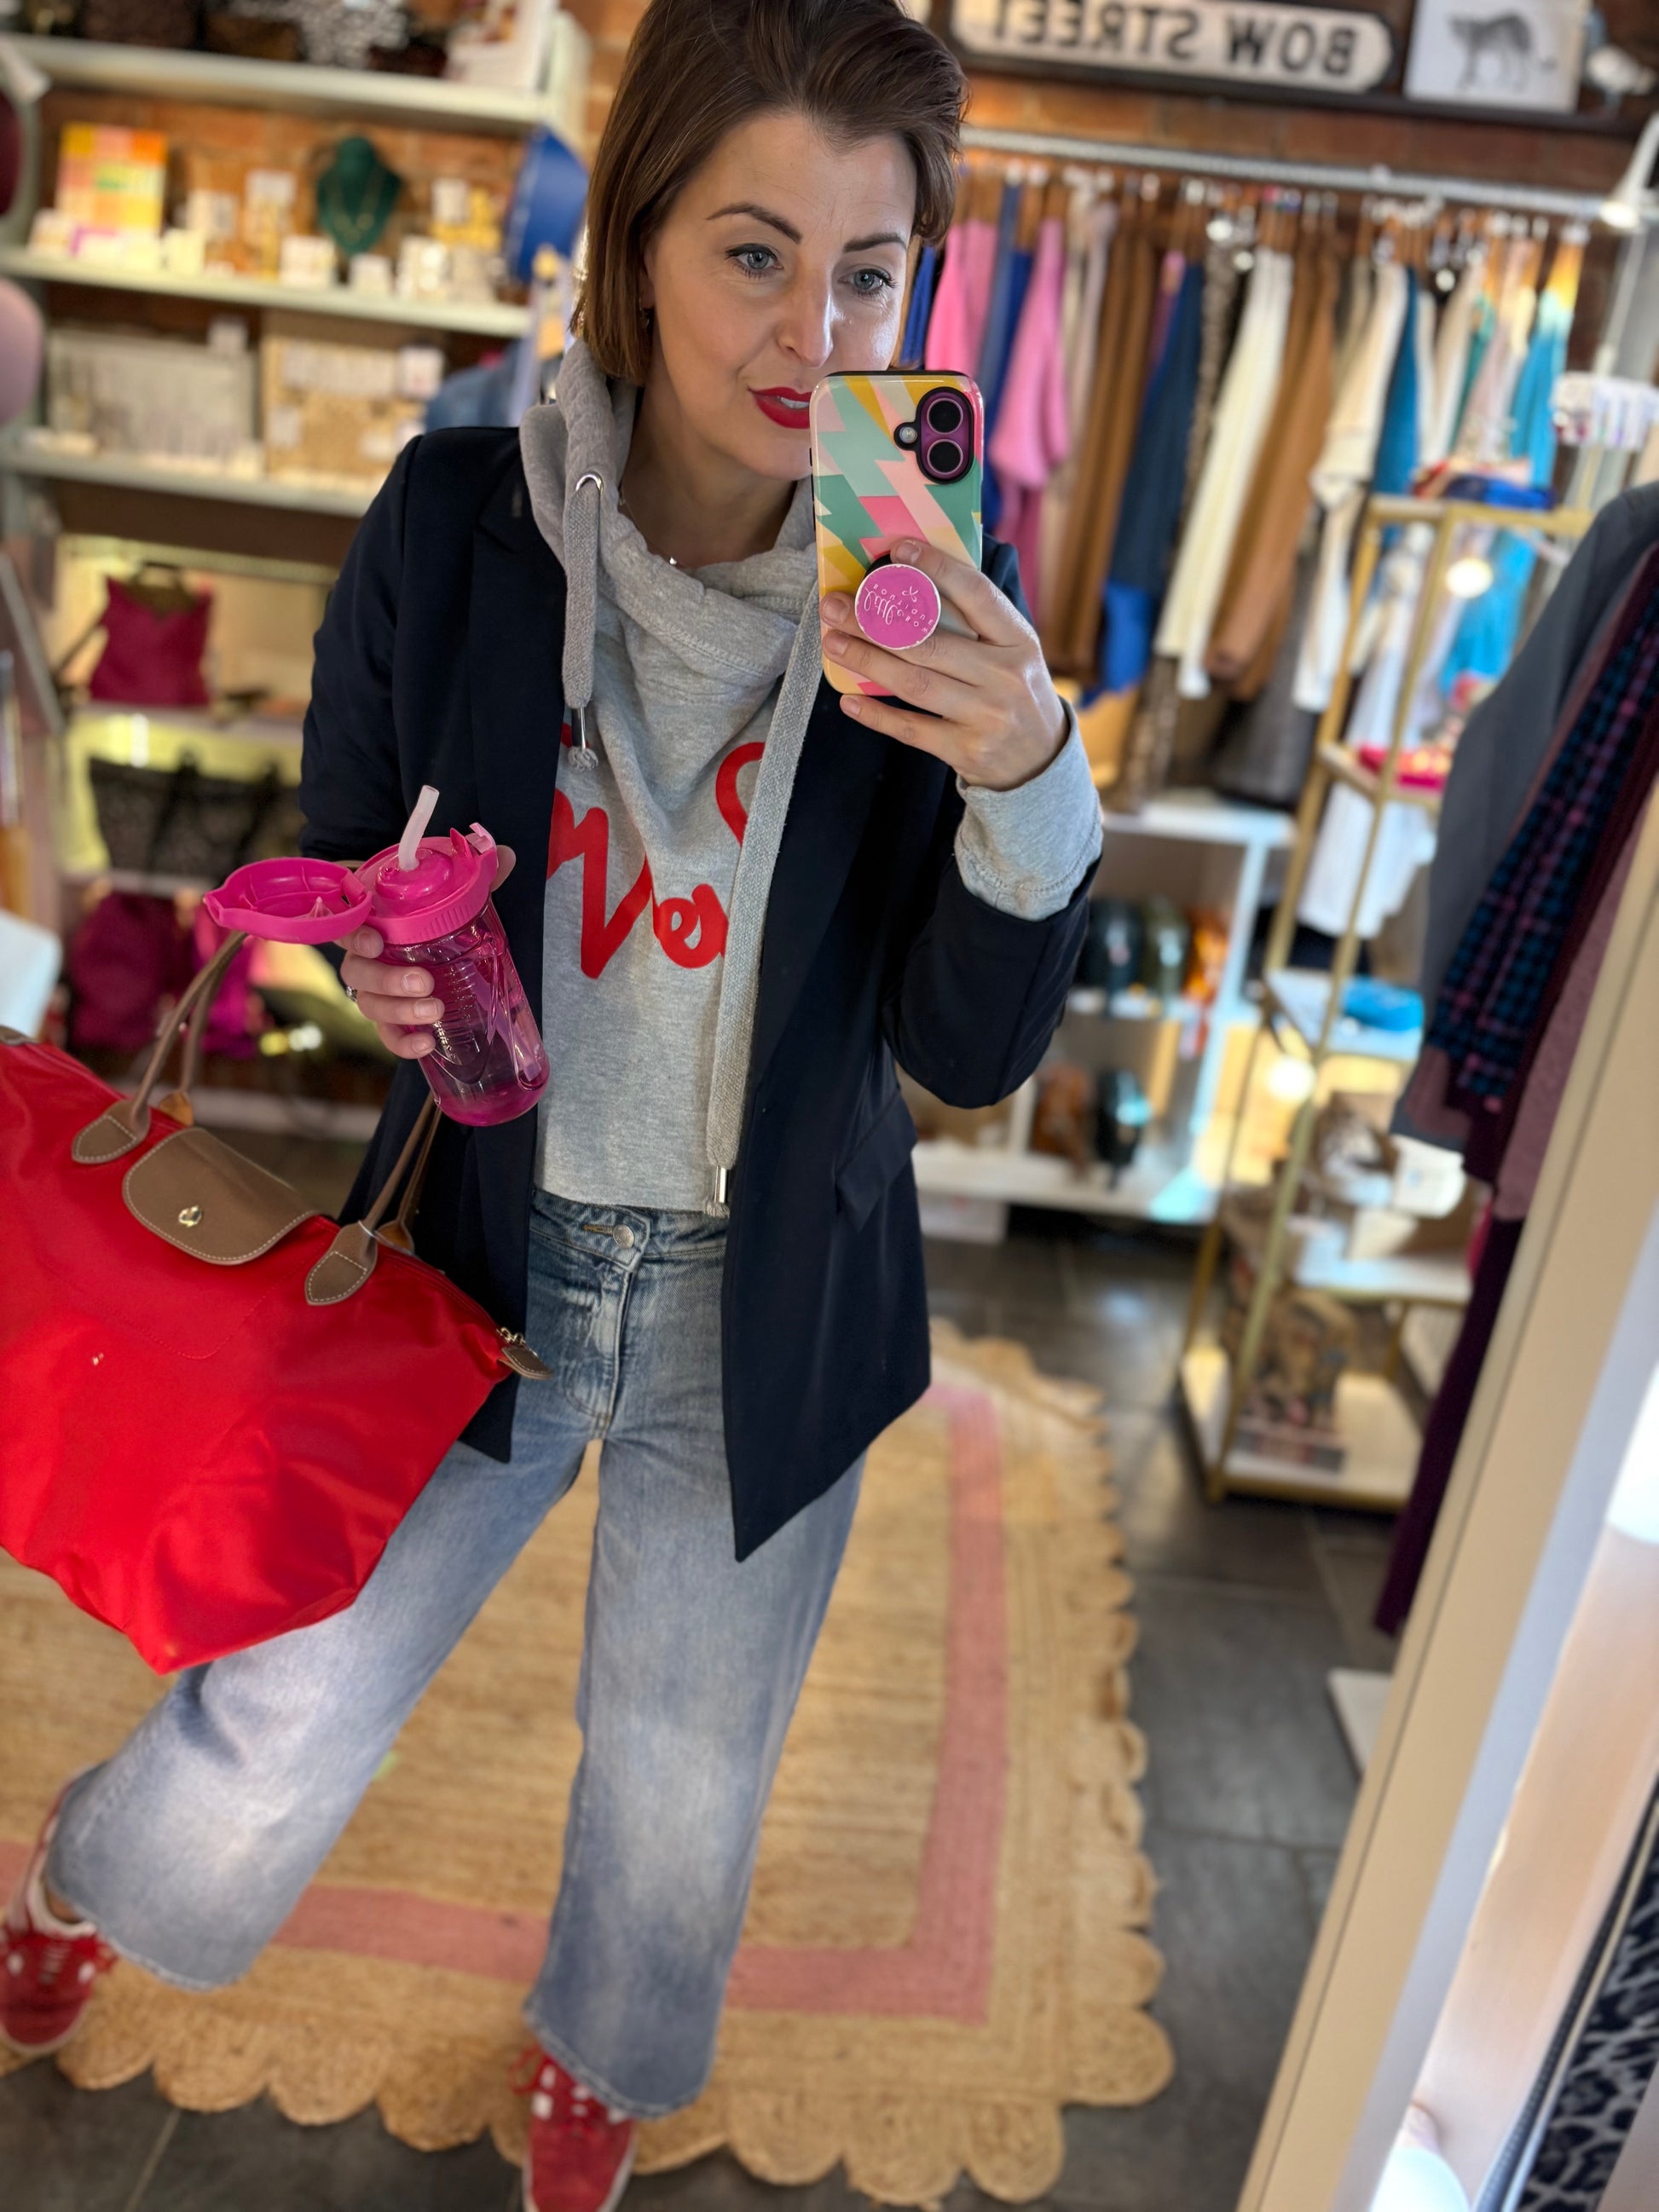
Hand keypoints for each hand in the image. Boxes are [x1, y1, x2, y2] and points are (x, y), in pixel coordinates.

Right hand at [340, 845, 516, 1059]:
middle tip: (425, 983)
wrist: (439, 937)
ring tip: (434, 1012)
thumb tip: (505, 855)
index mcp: (373, 919)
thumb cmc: (435, 910)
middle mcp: (366, 955)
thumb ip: (476, 873)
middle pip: (356, 973)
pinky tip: (426, 1046)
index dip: (353, 934)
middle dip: (387, 981)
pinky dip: (402, 1044)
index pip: (345, 924)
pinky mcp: (392, 1015)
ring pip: (369, 1005)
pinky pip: (387, 1034)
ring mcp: (376, 988)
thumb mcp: (455, 890)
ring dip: (399, 1012)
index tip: (376, 940)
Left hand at [820, 538, 1067, 791]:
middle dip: (874, 622)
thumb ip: (977, 622)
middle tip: (835, 606)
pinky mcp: (965, 751)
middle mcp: (1005, 677)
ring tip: (833, 643)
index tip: (898, 550)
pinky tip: (849, 699)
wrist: (1041, 759)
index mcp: (1018, 641)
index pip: (976, 595)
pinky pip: (911, 729)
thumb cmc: (1015, 691)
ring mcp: (986, 716)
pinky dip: (877, 714)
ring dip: (867, 661)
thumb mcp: (1014, 651)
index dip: (937, 569)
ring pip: (915, 684)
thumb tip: (913, 580)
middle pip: (929, 643)